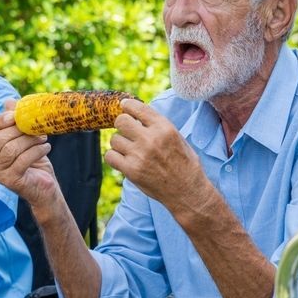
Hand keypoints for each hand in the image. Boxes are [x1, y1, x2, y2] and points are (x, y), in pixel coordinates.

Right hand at [0, 99, 63, 218]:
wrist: (44, 186)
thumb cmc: (33, 160)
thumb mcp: (24, 137)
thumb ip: (15, 120)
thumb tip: (9, 102)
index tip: (16, 115)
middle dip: (19, 130)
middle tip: (37, 127)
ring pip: (10, 149)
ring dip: (30, 140)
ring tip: (44, 137)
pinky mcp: (11, 181)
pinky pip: (22, 161)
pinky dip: (36, 151)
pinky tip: (46, 148)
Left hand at [105, 99, 212, 221]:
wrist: (187, 191)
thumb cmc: (184, 163)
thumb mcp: (178, 137)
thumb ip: (158, 125)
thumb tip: (137, 113)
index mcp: (164, 128)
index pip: (137, 107)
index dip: (127, 105)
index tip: (124, 107)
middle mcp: (151, 139)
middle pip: (121, 121)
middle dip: (122, 124)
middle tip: (127, 131)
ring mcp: (139, 155)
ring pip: (114, 139)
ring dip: (120, 143)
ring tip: (130, 150)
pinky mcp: (131, 171)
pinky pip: (110, 156)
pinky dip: (114, 157)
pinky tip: (124, 160)